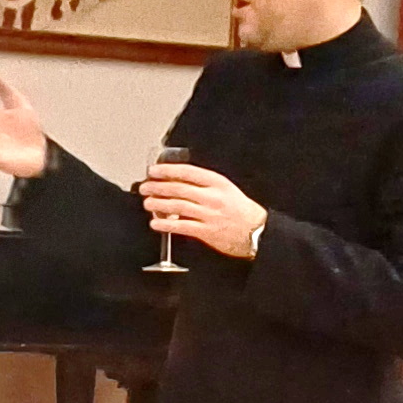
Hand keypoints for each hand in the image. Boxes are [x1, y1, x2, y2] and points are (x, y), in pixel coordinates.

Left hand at [140, 162, 266, 258]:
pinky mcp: (206, 232)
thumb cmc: (241, 210)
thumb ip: (204, 184)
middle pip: (179, 189)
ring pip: (177, 206)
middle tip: (145, 187)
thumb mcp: (226, 189)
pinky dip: (165, 225)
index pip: (187, 172)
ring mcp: (209, 215)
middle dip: (157, 187)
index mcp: (217, 183)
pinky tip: (155, 223)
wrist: (258, 232)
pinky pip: (181, 226)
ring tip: (147, 203)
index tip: (153, 170)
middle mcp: (212, 197)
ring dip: (158, 204)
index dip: (167, 170)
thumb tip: (176, 179)